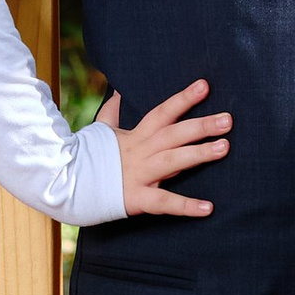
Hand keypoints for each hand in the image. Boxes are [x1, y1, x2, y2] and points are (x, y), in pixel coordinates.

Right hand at [98, 77, 231, 218]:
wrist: (66, 184)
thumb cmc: (89, 157)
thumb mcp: (101, 131)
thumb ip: (112, 112)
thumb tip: (116, 91)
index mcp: (136, 136)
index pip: (162, 112)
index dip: (183, 99)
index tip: (205, 86)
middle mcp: (141, 152)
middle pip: (174, 134)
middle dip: (201, 125)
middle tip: (228, 120)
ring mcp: (139, 174)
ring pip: (173, 161)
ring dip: (200, 154)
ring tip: (225, 148)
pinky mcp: (137, 198)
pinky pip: (164, 202)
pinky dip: (186, 206)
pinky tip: (209, 208)